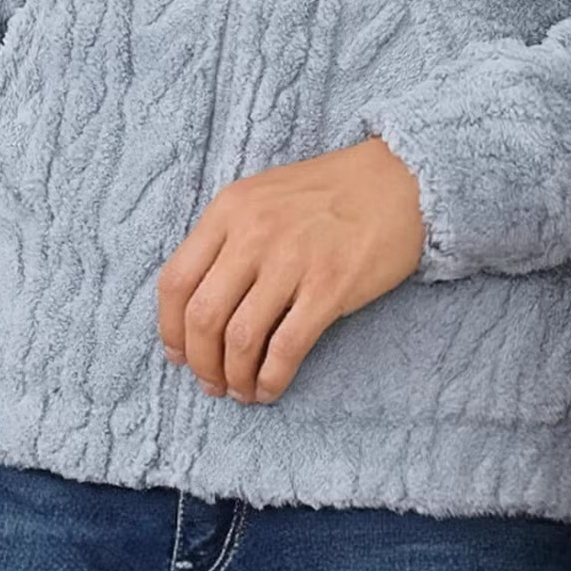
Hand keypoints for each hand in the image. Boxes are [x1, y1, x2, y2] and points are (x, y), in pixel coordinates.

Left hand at [157, 134, 425, 404]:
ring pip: (240, 338)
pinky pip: (287, 347)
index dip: (170, 330)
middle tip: (211, 382)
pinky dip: (272, 378)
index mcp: (229, 209)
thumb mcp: (263, 196)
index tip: (179, 355)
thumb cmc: (330, 193)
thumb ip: (228, 237)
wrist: (400, 180)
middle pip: (202, 316)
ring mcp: (293, 260)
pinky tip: (271, 389)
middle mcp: (254, 233)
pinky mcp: (331, 287)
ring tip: (242, 390)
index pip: (175, 281)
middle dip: (201, 362)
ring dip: (234, 377)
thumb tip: (198, 302)